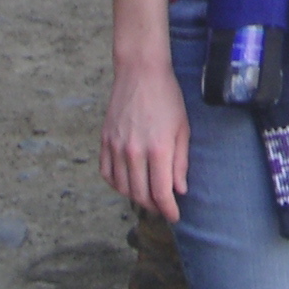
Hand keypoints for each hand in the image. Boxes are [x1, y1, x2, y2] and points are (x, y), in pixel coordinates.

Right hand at [100, 55, 190, 222]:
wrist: (141, 73)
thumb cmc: (167, 98)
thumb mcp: (183, 129)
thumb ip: (180, 162)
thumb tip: (179, 189)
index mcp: (158, 149)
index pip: (161, 192)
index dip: (168, 209)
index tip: (174, 216)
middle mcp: (134, 151)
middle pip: (140, 194)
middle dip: (153, 206)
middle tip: (162, 207)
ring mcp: (116, 146)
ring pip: (122, 187)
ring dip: (135, 197)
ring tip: (147, 196)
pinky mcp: (104, 141)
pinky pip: (106, 173)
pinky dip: (116, 184)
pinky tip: (127, 183)